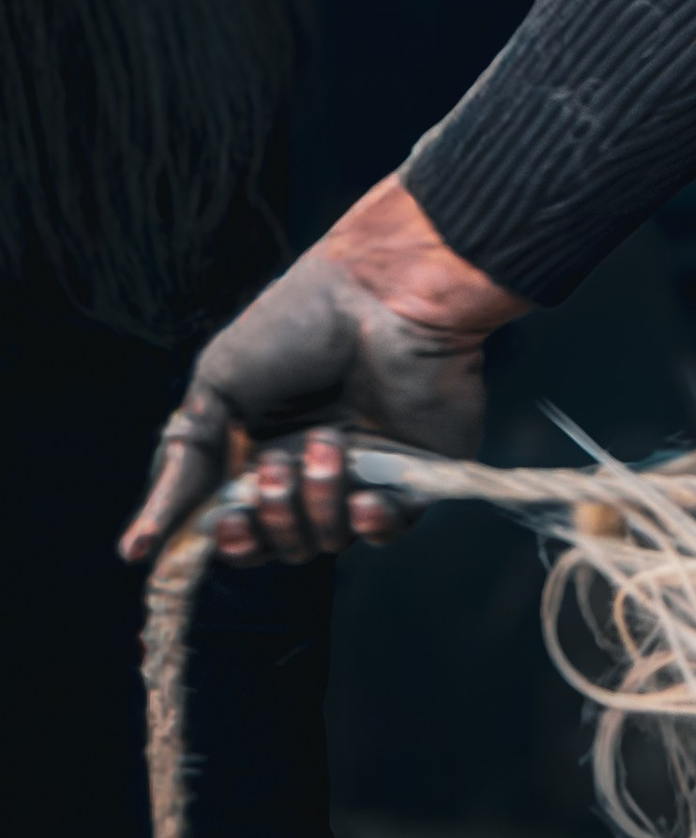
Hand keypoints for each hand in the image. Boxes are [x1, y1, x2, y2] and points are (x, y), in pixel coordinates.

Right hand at [120, 181, 526, 570]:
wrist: (382, 294)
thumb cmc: (299, 323)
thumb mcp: (219, 382)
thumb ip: (186, 460)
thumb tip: (142, 542)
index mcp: (259, 447)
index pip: (236, 521)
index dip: (227, 538)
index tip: (218, 531)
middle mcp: (308, 466)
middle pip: (278, 541)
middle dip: (269, 519)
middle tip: (274, 468)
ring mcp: (362, 474)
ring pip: (326, 539)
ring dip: (317, 502)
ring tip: (326, 443)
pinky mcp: (411, 474)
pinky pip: (386, 531)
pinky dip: (370, 526)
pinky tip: (363, 501)